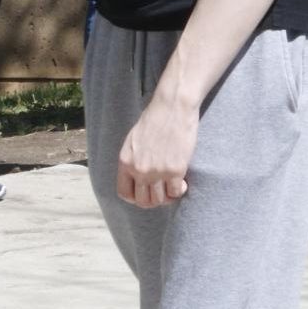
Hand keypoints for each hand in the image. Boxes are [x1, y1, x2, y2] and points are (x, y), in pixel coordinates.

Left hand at [117, 92, 196, 207]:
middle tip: (162, 192)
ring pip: (159, 200)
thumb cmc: (154, 120)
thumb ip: (133, 160)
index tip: (144, 194)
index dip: (135, 198)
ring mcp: (157, 171)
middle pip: (143, 201)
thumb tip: (137, 178)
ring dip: (167, 197)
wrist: (172, 107)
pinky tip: (182, 182)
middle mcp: (139, 170)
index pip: (124, 193)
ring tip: (172, 186)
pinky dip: (180, 190)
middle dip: (153, 200)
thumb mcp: (133, 141)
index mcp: (125, 162)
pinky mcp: (175, 170)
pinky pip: (176, 192)